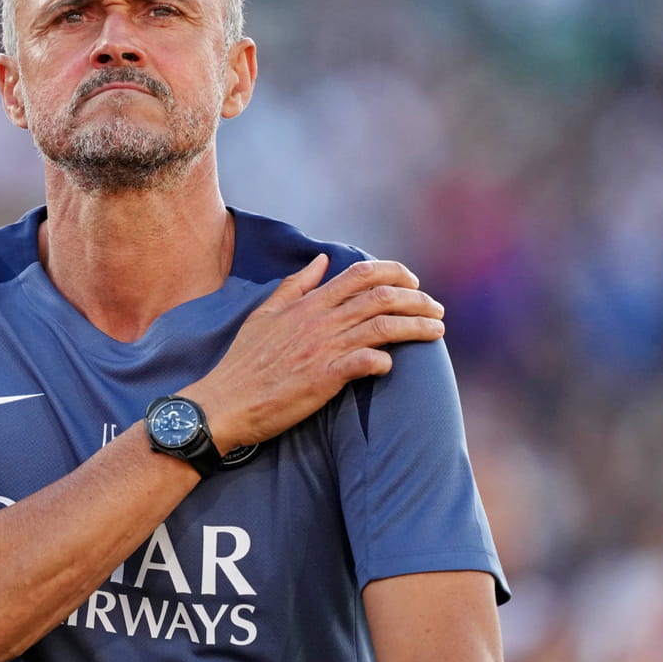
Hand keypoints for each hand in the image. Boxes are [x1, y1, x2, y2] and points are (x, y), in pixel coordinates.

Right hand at [182, 254, 444, 450]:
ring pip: (383, 328)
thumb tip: (321, 260)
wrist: (226, 402)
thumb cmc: (244, 361)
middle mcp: (320, 322)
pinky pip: (366, 363)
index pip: (361, 275)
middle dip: (418, 300)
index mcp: (308, 304)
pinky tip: (392, 366)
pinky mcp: (324, 379)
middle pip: (382, 298)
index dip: (395, 273)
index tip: (413, 284)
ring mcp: (323, 349)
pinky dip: (385, 361)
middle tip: (436, 310)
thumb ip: (295, 285)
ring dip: (417, 327)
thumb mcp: (264, 314)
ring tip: (436, 332)